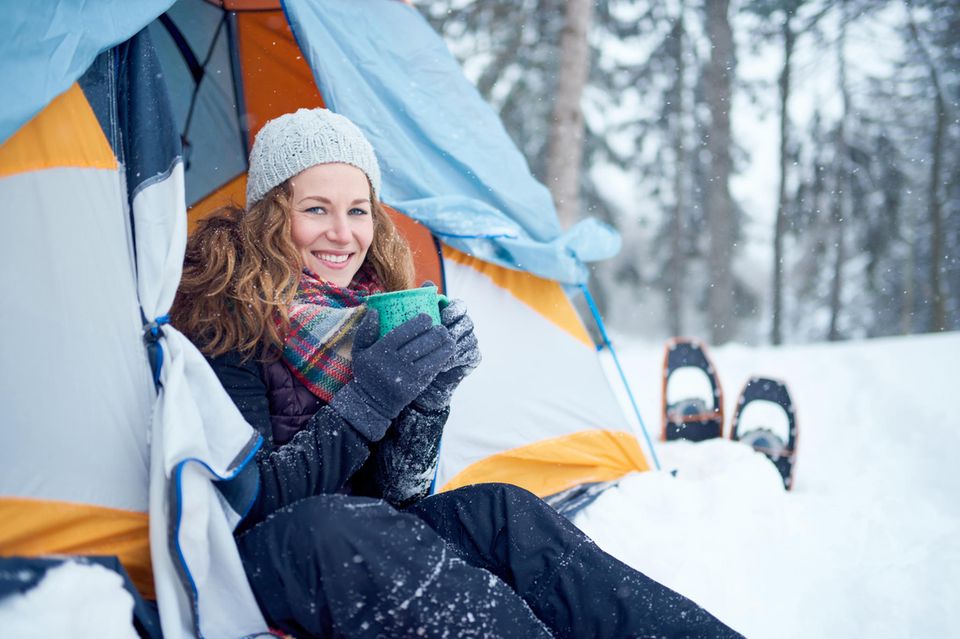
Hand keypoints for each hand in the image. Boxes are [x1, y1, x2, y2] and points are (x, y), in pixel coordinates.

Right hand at [330, 310, 453, 439]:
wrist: (370, 402)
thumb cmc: (367, 372)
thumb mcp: (359, 351)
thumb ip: (365, 331)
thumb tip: (374, 310)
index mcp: (380, 352)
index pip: (402, 333)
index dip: (419, 323)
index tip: (428, 317)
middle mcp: (393, 364)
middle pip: (419, 345)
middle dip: (435, 334)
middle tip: (442, 328)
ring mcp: (405, 377)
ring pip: (429, 359)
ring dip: (442, 347)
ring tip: (449, 338)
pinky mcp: (414, 388)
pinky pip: (431, 372)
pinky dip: (440, 361)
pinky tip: (446, 353)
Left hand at [413, 299, 479, 411]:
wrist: (421, 373)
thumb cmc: (414, 346)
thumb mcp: (412, 327)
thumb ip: (416, 306)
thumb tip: (425, 284)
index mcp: (452, 314)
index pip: (459, 306)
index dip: (454, 310)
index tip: (443, 316)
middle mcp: (463, 326)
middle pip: (467, 322)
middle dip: (456, 328)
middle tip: (444, 335)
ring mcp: (470, 341)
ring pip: (469, 339)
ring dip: (454, 345)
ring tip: (440, 352)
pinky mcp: (474, 357)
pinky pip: (471, 355)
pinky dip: (457, 359)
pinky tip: (444, 365)